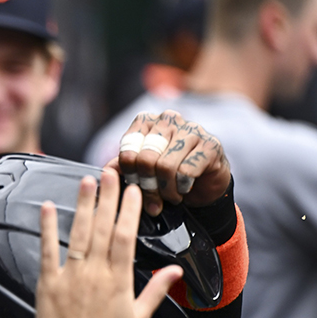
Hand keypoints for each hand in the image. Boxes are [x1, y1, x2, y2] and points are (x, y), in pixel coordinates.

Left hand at [35, 169, 182, 317]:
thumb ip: (156, 291)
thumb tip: (175, 271)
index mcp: (118, 280)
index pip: (125, 237)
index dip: (128, 211)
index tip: (132, 191)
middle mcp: (95, 273)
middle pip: (103, 228)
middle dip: (107, 198)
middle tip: (111, 172)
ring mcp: (70, 276)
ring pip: (78, 233)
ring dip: (83, 205)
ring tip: (87, 181)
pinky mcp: (48, 282)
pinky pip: (48, 249)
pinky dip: (47, 227)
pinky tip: (46, 207)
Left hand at [107, 110, 231, 215]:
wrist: (203, 184)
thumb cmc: (168, 174)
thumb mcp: (141, 171)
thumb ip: (123, 167)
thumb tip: (106, 172)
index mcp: (146, 122)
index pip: (127, 151)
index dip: (130, 175)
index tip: (136, 186)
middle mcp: (168, 120)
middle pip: (145, 159)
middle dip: (147, 185)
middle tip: (154, 198)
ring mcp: (191, 129)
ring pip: (165, 167)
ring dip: (166, 190)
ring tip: (170, 196)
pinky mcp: (210, 145)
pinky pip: (186, 172)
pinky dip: (181, 188)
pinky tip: (184, 189)